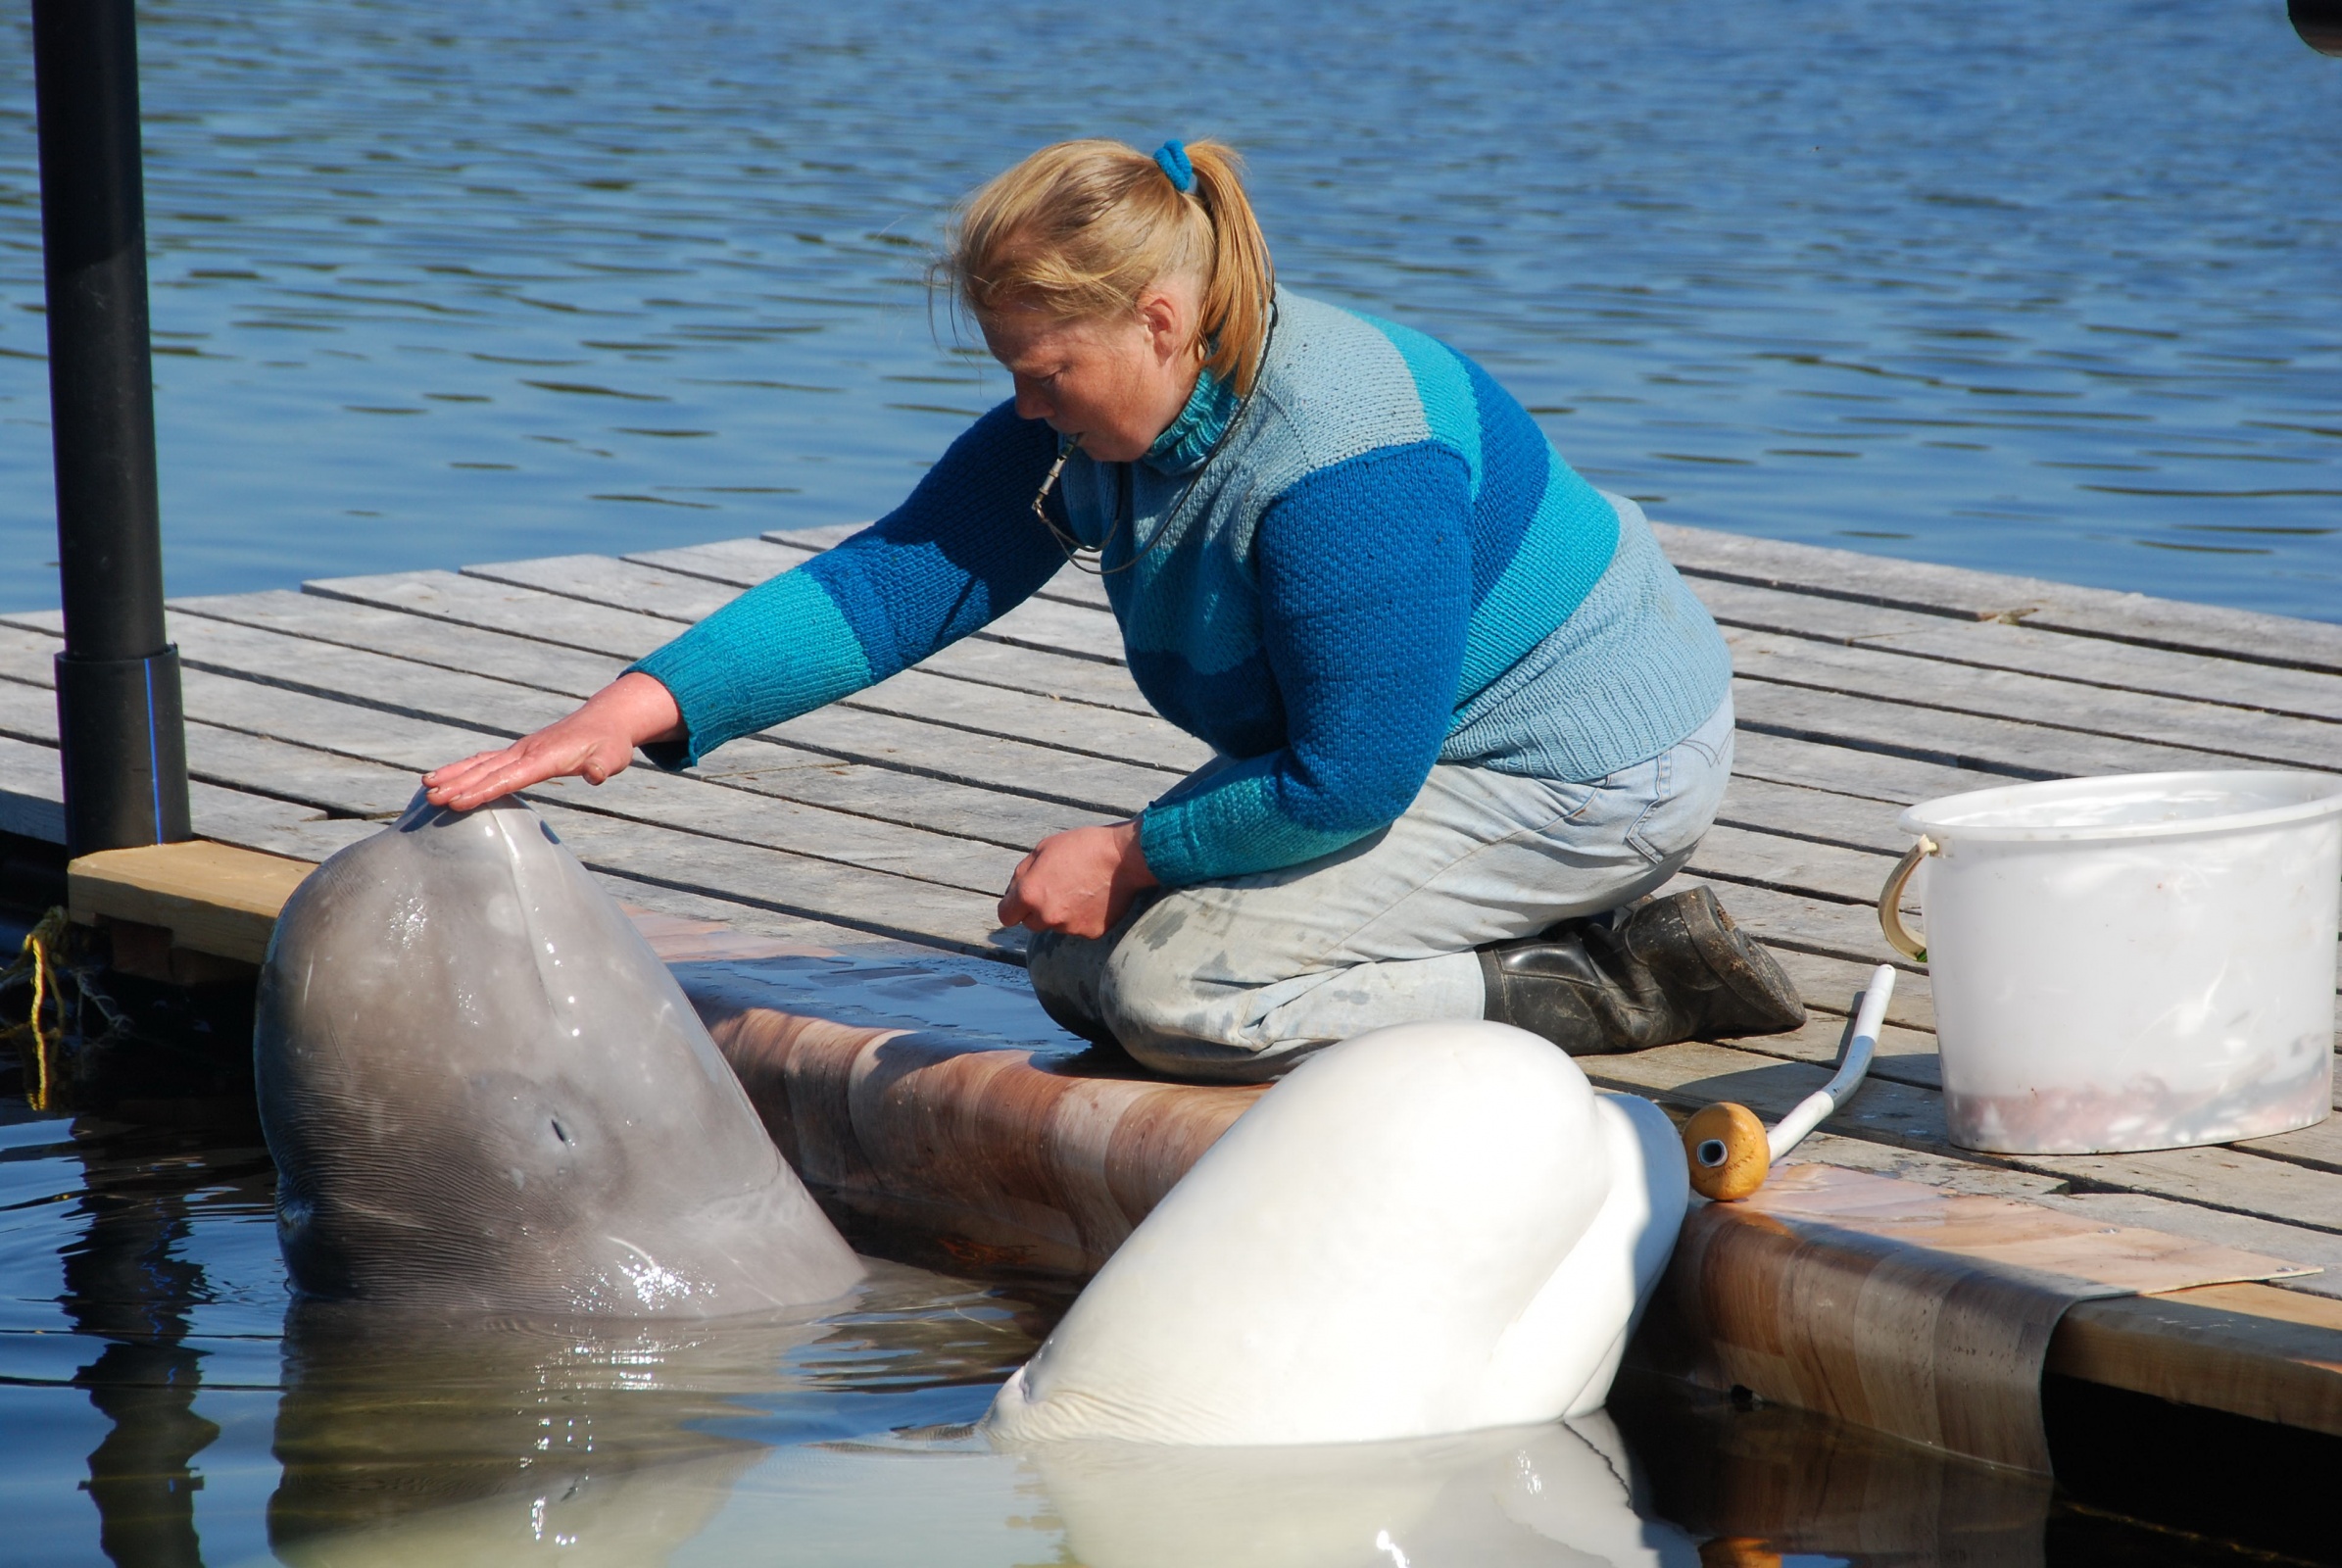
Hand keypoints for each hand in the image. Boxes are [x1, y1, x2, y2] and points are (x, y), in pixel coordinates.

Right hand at [422, 672, 683, 811]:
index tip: (457, 802)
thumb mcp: (613, 757)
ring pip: (480, 762)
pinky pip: (486, 760)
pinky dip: (464, 767)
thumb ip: (603, 766)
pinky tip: (446, 777)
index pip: (509, 777)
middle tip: (430, 799)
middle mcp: (526, 751)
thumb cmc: (610, 743)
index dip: (483, 791)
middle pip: (486, 770)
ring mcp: (520, 750)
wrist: (605, 720)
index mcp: (545, 757)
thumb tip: (597, 775)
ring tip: (426, 786)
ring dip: (454, 774)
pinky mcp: (519, 752)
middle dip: (458, 784)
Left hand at [998, 820, 1158, 938]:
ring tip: (1081, 889)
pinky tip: (1095, 898)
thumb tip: (1014, 891)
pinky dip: (1084, 917)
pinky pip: (1080, 928)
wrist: (1124, 858)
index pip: (1006, 915)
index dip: (1013, 907)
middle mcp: (1047, 916)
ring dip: (1062, 913)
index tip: (1022, 902)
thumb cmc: (1083, 846)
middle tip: (1057, 889)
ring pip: (1057, 925)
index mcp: (1030, 894)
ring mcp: (1070, 927)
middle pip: (1032, 923)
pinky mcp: (1091, 932)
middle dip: (1039, 910)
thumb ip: (1023, 874)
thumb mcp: (1043, 848)